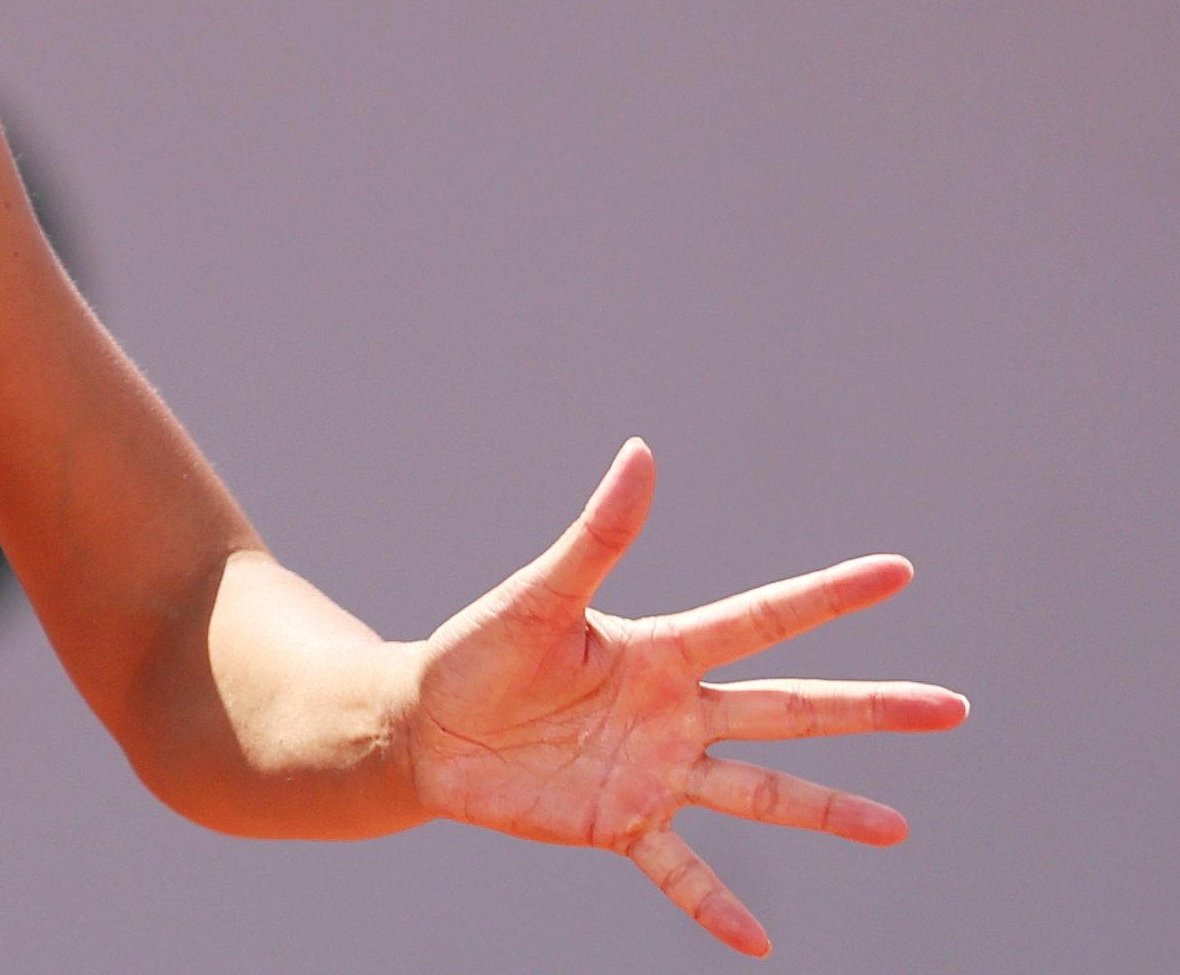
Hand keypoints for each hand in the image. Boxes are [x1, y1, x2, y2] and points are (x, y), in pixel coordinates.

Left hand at [408, 439, 967, 955]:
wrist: (424, 729)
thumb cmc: (477, 652)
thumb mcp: (538, 596)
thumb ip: (598, 537)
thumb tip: (641, 452)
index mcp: (662, 651)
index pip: (762, 619)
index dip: (829, 596)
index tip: (900, 571)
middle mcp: (676, 713)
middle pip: (791, 709)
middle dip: (872, 709)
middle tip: (953, 708)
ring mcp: (657, 773)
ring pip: (760, 792)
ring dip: (827, 811)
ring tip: (896, 829)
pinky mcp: (620, 823)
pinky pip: (679, 871)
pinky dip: (716, 906)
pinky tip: (758, 943)